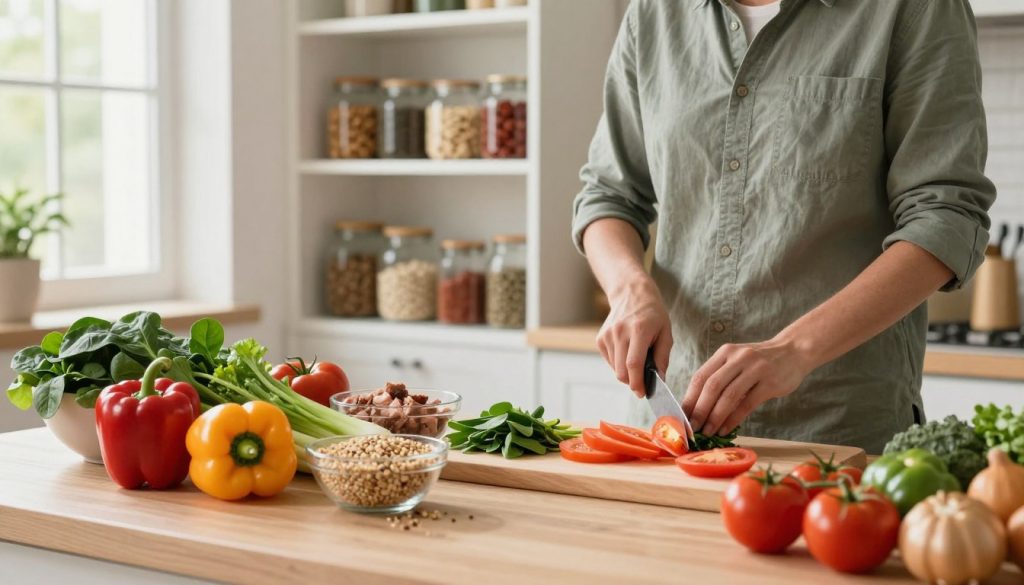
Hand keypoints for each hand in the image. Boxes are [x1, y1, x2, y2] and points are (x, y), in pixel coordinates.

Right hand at [597, 276, 671, 397]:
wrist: (631, 293)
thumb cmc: (652, 313)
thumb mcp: (666, 332)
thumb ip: (663, 357)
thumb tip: (659, 380)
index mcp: (638, 330)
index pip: (633, 364)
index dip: (638, 383)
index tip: (643, 393)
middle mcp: (619, 332)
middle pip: (621, 371)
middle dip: (632, 382)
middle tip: (643, 383)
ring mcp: (607, 335)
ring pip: (615, 369)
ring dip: (626, 372)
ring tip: (637, 359)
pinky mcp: (600, 339)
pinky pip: (610, 361)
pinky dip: (619, 364)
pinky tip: (627, 351)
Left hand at [681, 336, 815, 435]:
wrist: (794, 351)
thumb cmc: (760, 362)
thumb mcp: (737, 361)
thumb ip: (720, 378)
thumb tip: (697, 407)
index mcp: (725, 352)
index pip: (700, 377)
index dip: (689, 398)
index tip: (681, 416)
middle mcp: (738, 358)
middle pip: (711, 386)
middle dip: (699, 410)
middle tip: (691, 428)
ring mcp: (755, 369)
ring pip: (729, 396)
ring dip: (715, 417)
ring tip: (707, 432)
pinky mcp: (770, 383)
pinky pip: (747, 403)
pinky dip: (733, 419)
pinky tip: (725, 429)